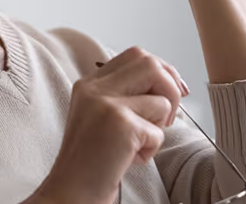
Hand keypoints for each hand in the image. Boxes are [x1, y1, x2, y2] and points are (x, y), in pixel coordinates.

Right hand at [35, 47, 188, 203]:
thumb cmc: (91, 160)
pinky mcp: (121, 126)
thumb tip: (173, 82)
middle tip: (163, 116)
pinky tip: (130, 159)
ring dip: (159, 126)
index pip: (136, 55)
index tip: (175, 89)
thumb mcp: (101, 115)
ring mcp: (107, 105)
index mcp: (89, 83)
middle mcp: (95, 89)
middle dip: (170, 88)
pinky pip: (158, 131)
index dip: (162, 69)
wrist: (70, 191)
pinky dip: (152, 149)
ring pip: (161, 100)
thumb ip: (126, 94)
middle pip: (150, 63)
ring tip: (138, 143)